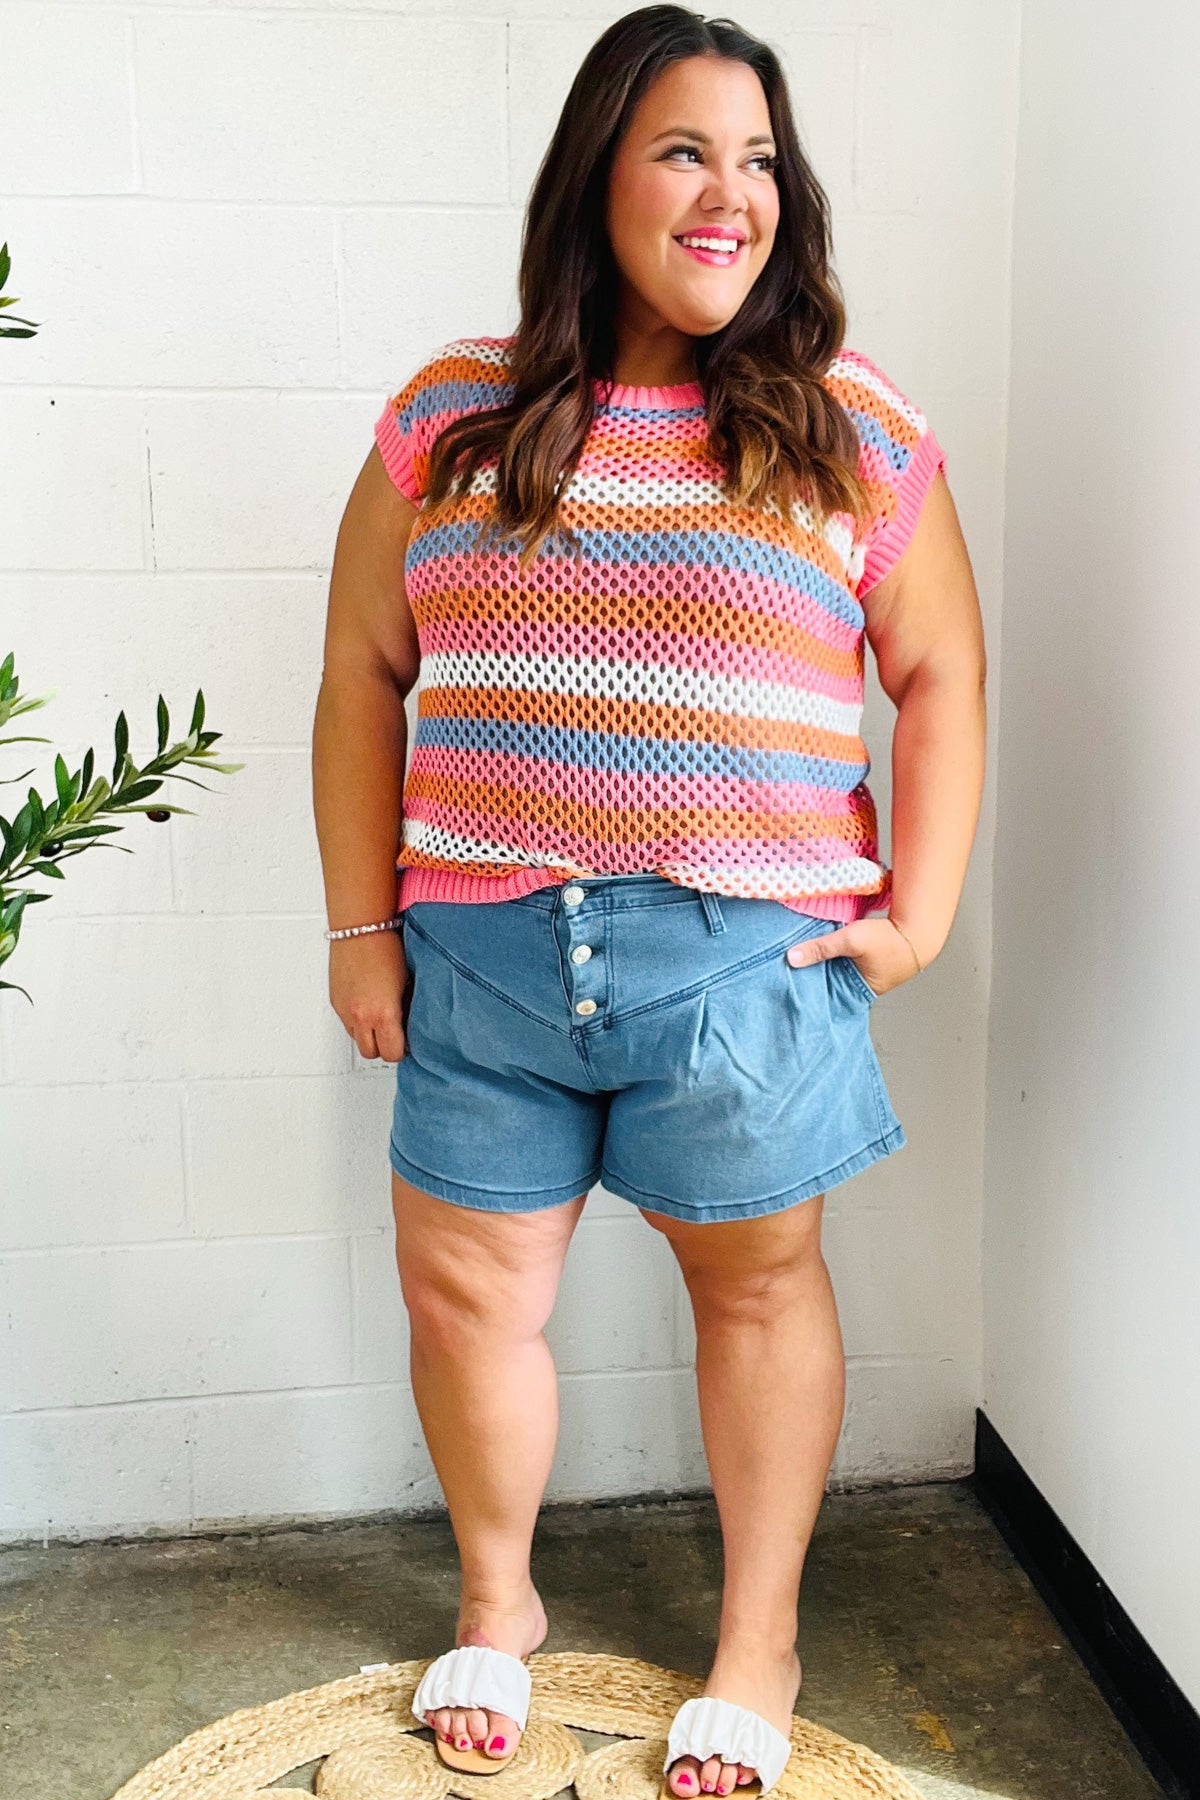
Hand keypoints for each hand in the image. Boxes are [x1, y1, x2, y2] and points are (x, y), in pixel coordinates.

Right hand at [328, 928, 410, 1060]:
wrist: (360, 926)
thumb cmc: (386, 946)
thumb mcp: (408, 982)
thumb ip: (407, 1009)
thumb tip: (411, 1023)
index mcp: (383, 1014)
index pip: (393, 1053)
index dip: (403, 1049)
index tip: (409, 1041)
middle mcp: (361, 1016)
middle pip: (372, 1053)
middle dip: (384, 1047)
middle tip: (395, 1034)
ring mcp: (345, 1010)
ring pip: (357, 1039)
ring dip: (369, 1035)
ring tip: (380, 1018)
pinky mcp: (336, 1001)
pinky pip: (347, 1023)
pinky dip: (357, 1020)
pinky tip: (368, 1005)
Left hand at [785, 916, 926, 999]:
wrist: (917, 927)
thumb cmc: (889, 940)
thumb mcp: (851, 940)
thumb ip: (822, 948)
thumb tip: (791, 957)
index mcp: (858, 993)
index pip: (827, 1000)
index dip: (809, 994)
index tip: (790, 989)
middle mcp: (860, 988)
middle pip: (829, 986)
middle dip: (811, 980)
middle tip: (786, 976)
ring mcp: (864, 976)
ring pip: (835, 973)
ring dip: (821, 967)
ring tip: (798, 964)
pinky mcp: (866, 962)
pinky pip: (842, 963)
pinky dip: (832, 958)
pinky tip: (818, 951)